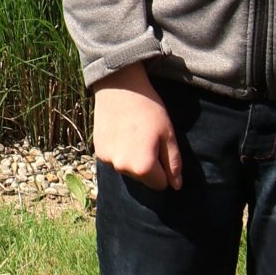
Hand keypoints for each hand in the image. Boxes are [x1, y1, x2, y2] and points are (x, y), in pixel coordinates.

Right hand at [93, 66, 181, 189]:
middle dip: (149, 166)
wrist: (120, 88)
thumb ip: (173, 163)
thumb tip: (176, 186)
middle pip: (143, 179)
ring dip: (133, 160)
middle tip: (148, 139)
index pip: (160, 185)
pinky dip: (120, 152)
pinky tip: (122, 134)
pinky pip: (115, 160)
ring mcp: (108, 161)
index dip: (165, 170)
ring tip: (134, 135)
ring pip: (128, 170)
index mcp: (143, 167)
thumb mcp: (168, 134)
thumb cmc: (149, 109)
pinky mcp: (98, 152)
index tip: (161, 149)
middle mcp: (123, 168)